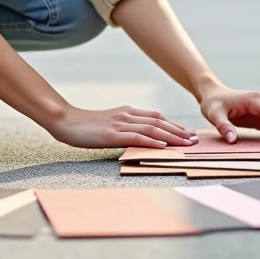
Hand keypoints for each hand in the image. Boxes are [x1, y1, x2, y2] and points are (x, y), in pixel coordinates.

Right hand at [46, 104, 199, 148]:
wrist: (65, 121)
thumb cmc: (85, 126)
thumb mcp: (109, 124)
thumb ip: (125, 127)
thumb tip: (142, 137)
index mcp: (127, 112)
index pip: (156, 117)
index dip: (174, 125)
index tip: (188, 133)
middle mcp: (127, 114)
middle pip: (159, 121)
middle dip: (179, 131)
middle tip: (194, 140)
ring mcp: (120, 123)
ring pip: (152, 128)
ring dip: (172, 136)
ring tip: (186, 144)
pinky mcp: (112, 133)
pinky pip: (136, 136)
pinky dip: (152, 141)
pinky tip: (163, 146)